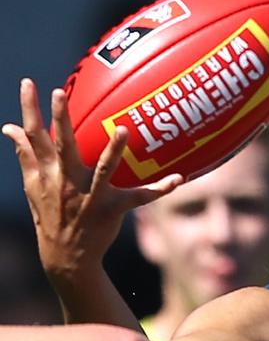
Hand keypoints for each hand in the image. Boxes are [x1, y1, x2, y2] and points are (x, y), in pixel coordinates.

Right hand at [2, 79, 182, 281]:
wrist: (66, 257)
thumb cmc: (50, 216)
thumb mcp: (33, 187)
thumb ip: (25, 155)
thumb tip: (8, 127)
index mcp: (48, 173)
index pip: (34, 136)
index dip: (30, 109)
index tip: (29, 82)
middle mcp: (67, 182)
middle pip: (62, 146)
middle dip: (59, 120)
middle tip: (59, 92)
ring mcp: (90, 196)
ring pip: (102, 170)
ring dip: (112, 151)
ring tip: (122, 129)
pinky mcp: (112, 209)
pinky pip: (140, 198)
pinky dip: (160, 189)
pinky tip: (178, 178)